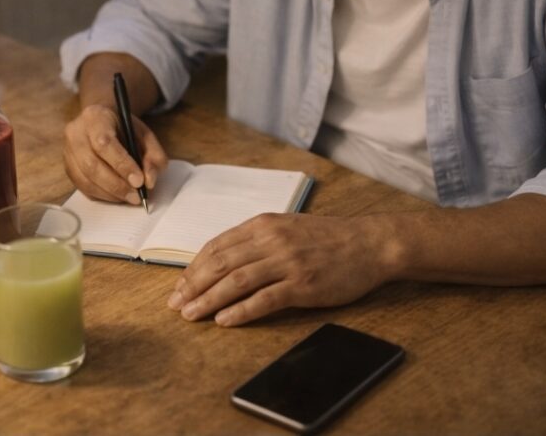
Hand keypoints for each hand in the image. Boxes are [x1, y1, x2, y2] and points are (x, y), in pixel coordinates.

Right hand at [63, 103, 167, 203]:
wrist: (102, 120)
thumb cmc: (124, 128)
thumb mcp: (145, 135)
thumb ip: (153, 156)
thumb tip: (149, 181)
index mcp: (95, 116)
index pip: (104, 143)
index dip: (122, 165)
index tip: (139, 181)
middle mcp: (75, 133)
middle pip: (91, 164)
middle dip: (116, 185)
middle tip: (136, 196)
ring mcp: (67, 151)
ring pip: (85, 179)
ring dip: (110, 193)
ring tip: (129, 197)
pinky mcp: (67, 167)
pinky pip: (82, 187)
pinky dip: (102, 195)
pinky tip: (117, 196)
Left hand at [167, 213, 397, 325]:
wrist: (369, 243)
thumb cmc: (327, 238)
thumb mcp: (286, 227)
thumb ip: (256, 239)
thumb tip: (222, 259)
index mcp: (263, 225)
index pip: (217, 246)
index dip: (194, 268)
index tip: (180, 286)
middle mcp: (272, 240)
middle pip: (220, 264)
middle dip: (193, 286)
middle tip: (175, 304)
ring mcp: (287, 262)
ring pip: (236, 282)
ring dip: (208, 300)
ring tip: (191, 315)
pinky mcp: (303, 285)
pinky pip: (264, 299)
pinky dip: (240, 311)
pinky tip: (224, 321)